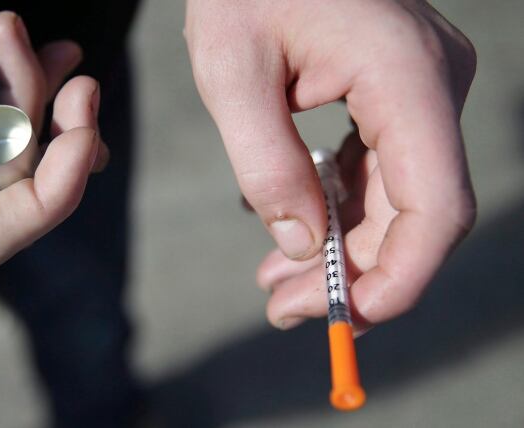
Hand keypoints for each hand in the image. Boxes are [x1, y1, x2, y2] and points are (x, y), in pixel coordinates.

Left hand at [185, 0, 475, 329]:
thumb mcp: (231, 73)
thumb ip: (267, 163)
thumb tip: (301, 245)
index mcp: (405, 76)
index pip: (435, 207)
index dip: (399, 279)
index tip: (346, 319)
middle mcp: (432, 85)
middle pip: (413, 213)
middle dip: (350, 273)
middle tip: (282, 309)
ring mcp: (420, 88)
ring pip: (396, 197)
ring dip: (340, 247)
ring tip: (274, 284)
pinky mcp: (396, 92)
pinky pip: (381, 167)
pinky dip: (339, 208)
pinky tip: (293, 231)